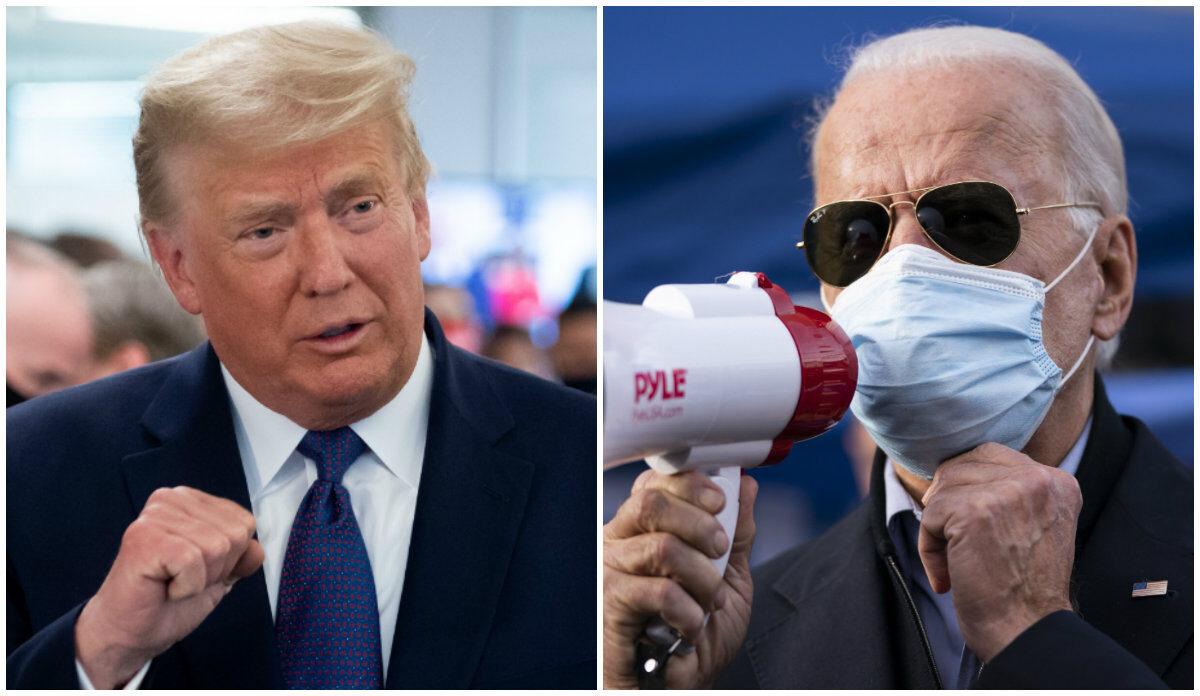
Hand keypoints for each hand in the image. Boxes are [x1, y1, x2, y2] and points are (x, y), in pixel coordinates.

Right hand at [74, 486, 263, 687]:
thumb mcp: (220, 575)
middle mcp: (171, 499)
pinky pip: (193, 561)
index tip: (197, 570)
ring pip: (217, 547)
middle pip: (235, 534)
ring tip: (171, 583)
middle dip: (216, 569)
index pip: (245, 523)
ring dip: (200, 579)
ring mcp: (155, 516)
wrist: (131, 633)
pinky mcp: (144, 538)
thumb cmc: (169, 601)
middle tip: (181, 580)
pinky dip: (186, 586)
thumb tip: (257, 549)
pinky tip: (164, 588)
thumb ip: (242, 557)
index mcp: (191, 501)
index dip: (230, 558)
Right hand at [603, 470, 757, 687]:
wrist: (677, 687)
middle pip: (652, 503)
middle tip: (720, 550)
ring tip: (712, 601)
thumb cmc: (694, 638)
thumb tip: (745, 486)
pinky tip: (690, 626)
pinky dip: (688, 611)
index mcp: (642, 529)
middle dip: (699, 523)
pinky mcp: (609, 603)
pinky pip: (658, 591)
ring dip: (702, 576)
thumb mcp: (729, 579)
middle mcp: (619, 542)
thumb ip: (736, 534)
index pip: (655, 484)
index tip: (720, 502)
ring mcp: (609, 571)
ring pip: (662, 546)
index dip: (691, 485)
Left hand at [918, 443, 1081, 661]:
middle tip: (958, 543)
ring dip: (939, 527)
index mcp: (1058, 481)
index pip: (990, 455)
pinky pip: (930, 515)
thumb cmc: (1022, 589)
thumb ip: (1007, 493)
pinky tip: (949, 576)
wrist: (1027, 631)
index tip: (973, 528)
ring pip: (943, 488)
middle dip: (948, 502)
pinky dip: (929, 547)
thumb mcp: (1033, 526)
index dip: (967, 487)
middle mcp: (1039, 479)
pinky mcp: (975, 510)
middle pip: (961, 466)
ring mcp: (1007, 492)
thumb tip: (946, 472)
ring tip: (959, 561)